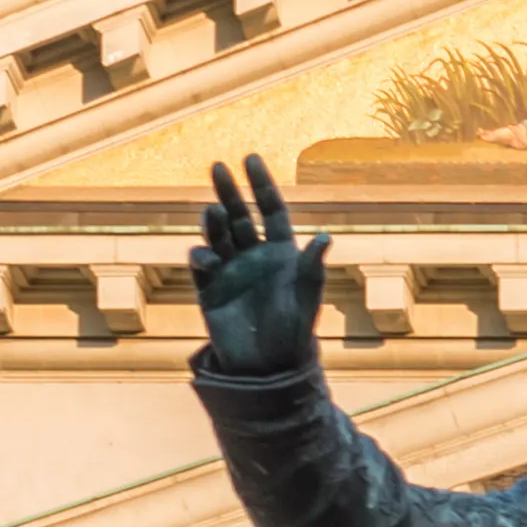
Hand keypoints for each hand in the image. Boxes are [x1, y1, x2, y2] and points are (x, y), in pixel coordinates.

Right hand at [197, 158, 324, 381]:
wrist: (267, 368)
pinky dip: (201, 255)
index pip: (270, 210)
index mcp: (281, 252)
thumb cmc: (293, 333)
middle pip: (239, 216)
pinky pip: (202, 263)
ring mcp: (230, 270)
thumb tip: (324, 237)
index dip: (262, 185)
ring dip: (214, 221)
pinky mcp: (208, 288)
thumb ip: (312, 269)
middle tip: (218, 167)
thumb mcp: (306, 300)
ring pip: (218, 235)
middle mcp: (254, 255)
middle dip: (229, 191)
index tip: (251, 159)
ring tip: (213, 211)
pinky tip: (207, 257)